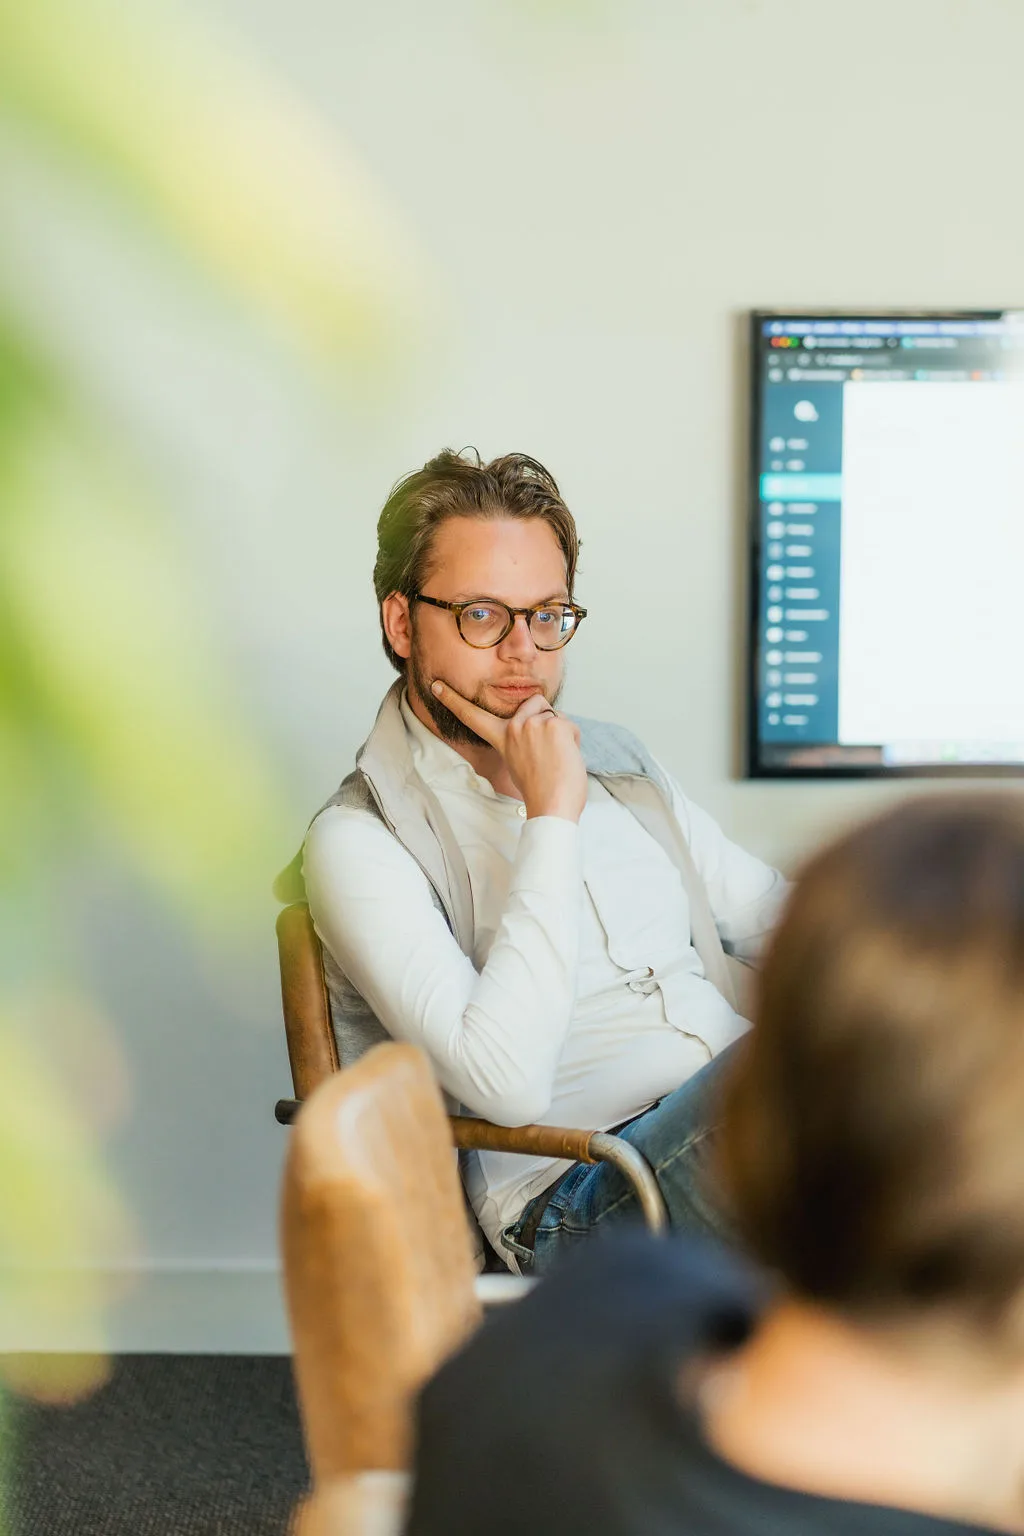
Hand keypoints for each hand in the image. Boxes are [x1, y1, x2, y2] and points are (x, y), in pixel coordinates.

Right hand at [430, 681, 587, 822]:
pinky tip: (565, 757)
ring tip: (556, 757)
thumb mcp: (519, 762)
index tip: (437, 686)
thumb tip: (537, 732)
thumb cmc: (541, 791)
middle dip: (546, 719)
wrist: (553, 806)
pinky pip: (569, 725)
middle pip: (535, 702)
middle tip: (546, 752)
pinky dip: (573, 740)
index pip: (473, 716)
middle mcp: (514, 727)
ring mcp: (533, 723)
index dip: (453, 700)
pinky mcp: (553, 724)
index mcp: (501, 738)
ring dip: (561, 732)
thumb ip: (521, 740)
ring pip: (555, 714)